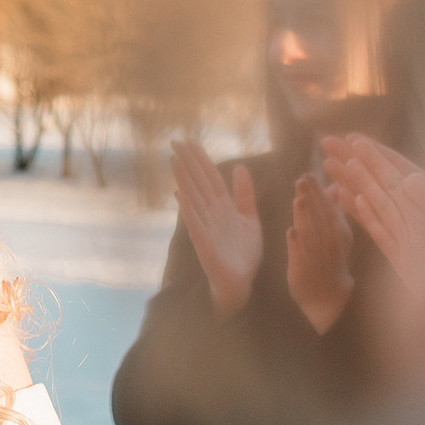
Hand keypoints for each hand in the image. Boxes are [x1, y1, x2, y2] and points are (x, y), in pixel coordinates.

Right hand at [170, 140, 262, 317]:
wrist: (241, 283)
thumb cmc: (243, 254)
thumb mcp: (250, 219)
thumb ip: (244, 194)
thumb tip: (240, 166)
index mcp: (223, 207)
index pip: (211, 177)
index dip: (202, 159)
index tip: (191, 141)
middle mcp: (211, 213)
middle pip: (199, 182)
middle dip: (189, 162)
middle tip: (176, 141)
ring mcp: (205, 226)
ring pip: (194, 197)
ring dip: (184, 178)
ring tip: (174, 159)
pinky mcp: (203, 242)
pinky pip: (195, 221)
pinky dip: (187, 206)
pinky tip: (180, 192)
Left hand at [287, 173, 354, 332]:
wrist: (330, 298)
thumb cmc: (331, 260)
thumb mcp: (337, 234)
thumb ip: (334, 210)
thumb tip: (334, 185)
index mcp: (339, 231)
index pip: (329, 208)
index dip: (320, 192)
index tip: (309, 173)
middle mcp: (331, 243)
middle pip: (321, 218)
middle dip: (312, 198)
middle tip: (302, 178)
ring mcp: (318, 257)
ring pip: (312, 235)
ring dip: (306, 218)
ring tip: (298, 199)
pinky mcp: (304, 271)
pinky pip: (301, 257)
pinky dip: (297, 245)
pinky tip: (291, 232)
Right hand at [321, 134, 424, 300]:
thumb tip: (411, 179)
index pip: (400, 171)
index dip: (377, 154)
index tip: (353, 139)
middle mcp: (419, 215)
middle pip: (382, 180)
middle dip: (356, 160)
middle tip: (326, 143)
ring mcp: (409, 234)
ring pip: (375, 200)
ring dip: (352, 181)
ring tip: (328, 165)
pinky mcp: (401, 255)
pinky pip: (376, 227)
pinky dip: (360, 211)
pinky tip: (343, 198)